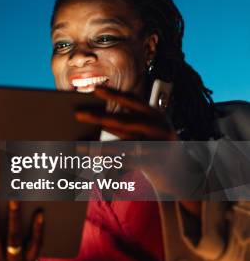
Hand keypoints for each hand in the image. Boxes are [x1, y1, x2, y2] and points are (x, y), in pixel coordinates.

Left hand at [78, 86, 200, 212]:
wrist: (182, 171)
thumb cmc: (155, 145)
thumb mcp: (148, 128)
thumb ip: (127, 122)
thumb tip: (95, 120)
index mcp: (156, 113)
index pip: (133, 100)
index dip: (114, 93)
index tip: (95, 88)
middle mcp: (158, 127)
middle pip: (124, 121)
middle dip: (99, 117)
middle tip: (78, 114)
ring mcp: (158, 146)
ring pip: (122, 145)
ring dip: (98, 146)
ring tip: (78, 146)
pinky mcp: (155, 164)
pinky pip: (127, 162)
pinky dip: (109, 162)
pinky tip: (94, 161)